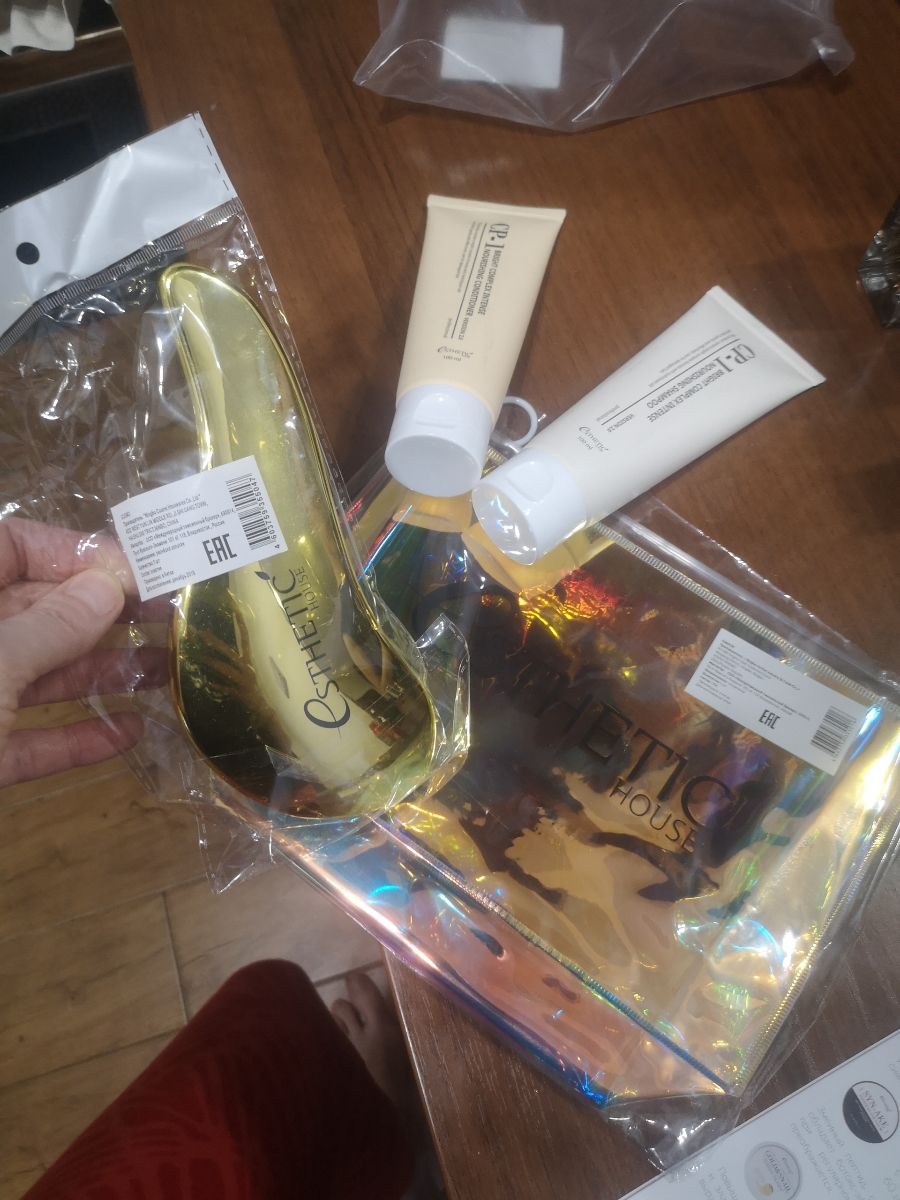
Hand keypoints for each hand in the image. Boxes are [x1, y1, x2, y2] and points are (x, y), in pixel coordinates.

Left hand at [0, 518, 166, 788]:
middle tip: (174, 620)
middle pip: (35, 611)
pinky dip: (72, 739)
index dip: (78, 553)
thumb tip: (110, 586)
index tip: (143, 573)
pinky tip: (128, 734)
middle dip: (103, 617)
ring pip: (36, 675)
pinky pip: (25, 740)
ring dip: (101, 675)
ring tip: (168, 675)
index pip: (13, 546)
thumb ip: (52, 626)